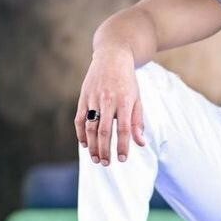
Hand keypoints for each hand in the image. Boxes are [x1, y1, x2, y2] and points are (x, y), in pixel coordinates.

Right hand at [74, 46, 144, 165]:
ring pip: (90, 127)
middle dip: (104, 150)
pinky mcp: (83, 97)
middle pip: (104, 131)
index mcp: (125, 101)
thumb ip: (137, 122)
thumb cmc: (128, 81)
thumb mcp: (137, 99)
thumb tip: (141, 143)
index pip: (123, 128)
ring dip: (92, 145)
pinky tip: (84, 144)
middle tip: (106, 163)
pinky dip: (80, 133)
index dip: (123, 145)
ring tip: (95, 158)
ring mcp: (93, 98)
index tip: (123, 159)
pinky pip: (79, 119)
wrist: (112, 56)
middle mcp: (108, 100)